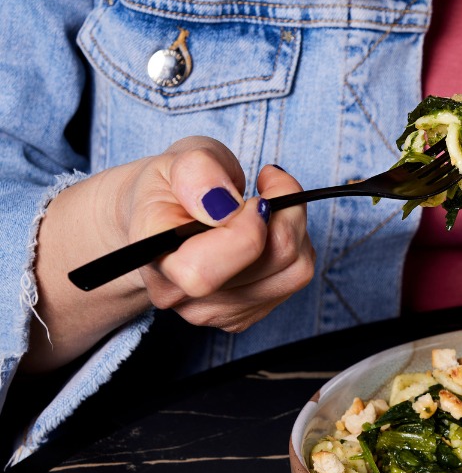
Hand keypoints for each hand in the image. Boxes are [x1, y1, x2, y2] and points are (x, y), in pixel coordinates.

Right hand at [126, 137, 316, 332]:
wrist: (164, 217)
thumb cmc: (171, 187)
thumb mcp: (179, 157)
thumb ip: (198, 172)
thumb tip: (225, 205)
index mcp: (153, 256)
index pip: (204, 272)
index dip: (246, 231)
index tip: (255, 197)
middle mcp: (183, 296)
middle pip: (269, 263)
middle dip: (285, 214)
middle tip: (269, 185)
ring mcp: (216, 311)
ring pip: (293, 271)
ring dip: (295, 228)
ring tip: (268, 205)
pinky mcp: (245, 315)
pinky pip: (295, 278)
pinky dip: (296, 246)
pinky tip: (269, 230)